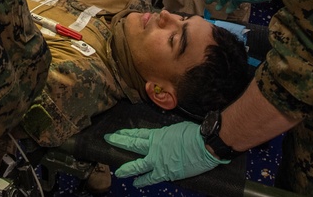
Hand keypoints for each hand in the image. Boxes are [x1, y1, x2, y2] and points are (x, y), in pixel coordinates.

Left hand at [105, 122, 226, 187]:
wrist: (204, 146)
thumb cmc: (195, 135)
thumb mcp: (177, 129)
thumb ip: (169, 135)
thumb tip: (168, 138)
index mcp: (158, 135)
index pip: (138, 133)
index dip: (127, 133)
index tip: (118, 133)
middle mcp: (154, 147)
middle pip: (132, 144)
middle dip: (119, 142)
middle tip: (109, 140)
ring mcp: (158, 161)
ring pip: (137, 165)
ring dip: (127, 168)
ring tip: (118, 172)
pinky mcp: (165, 173)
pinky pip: (151, 178)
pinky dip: (143, 181)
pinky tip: (136, 184)